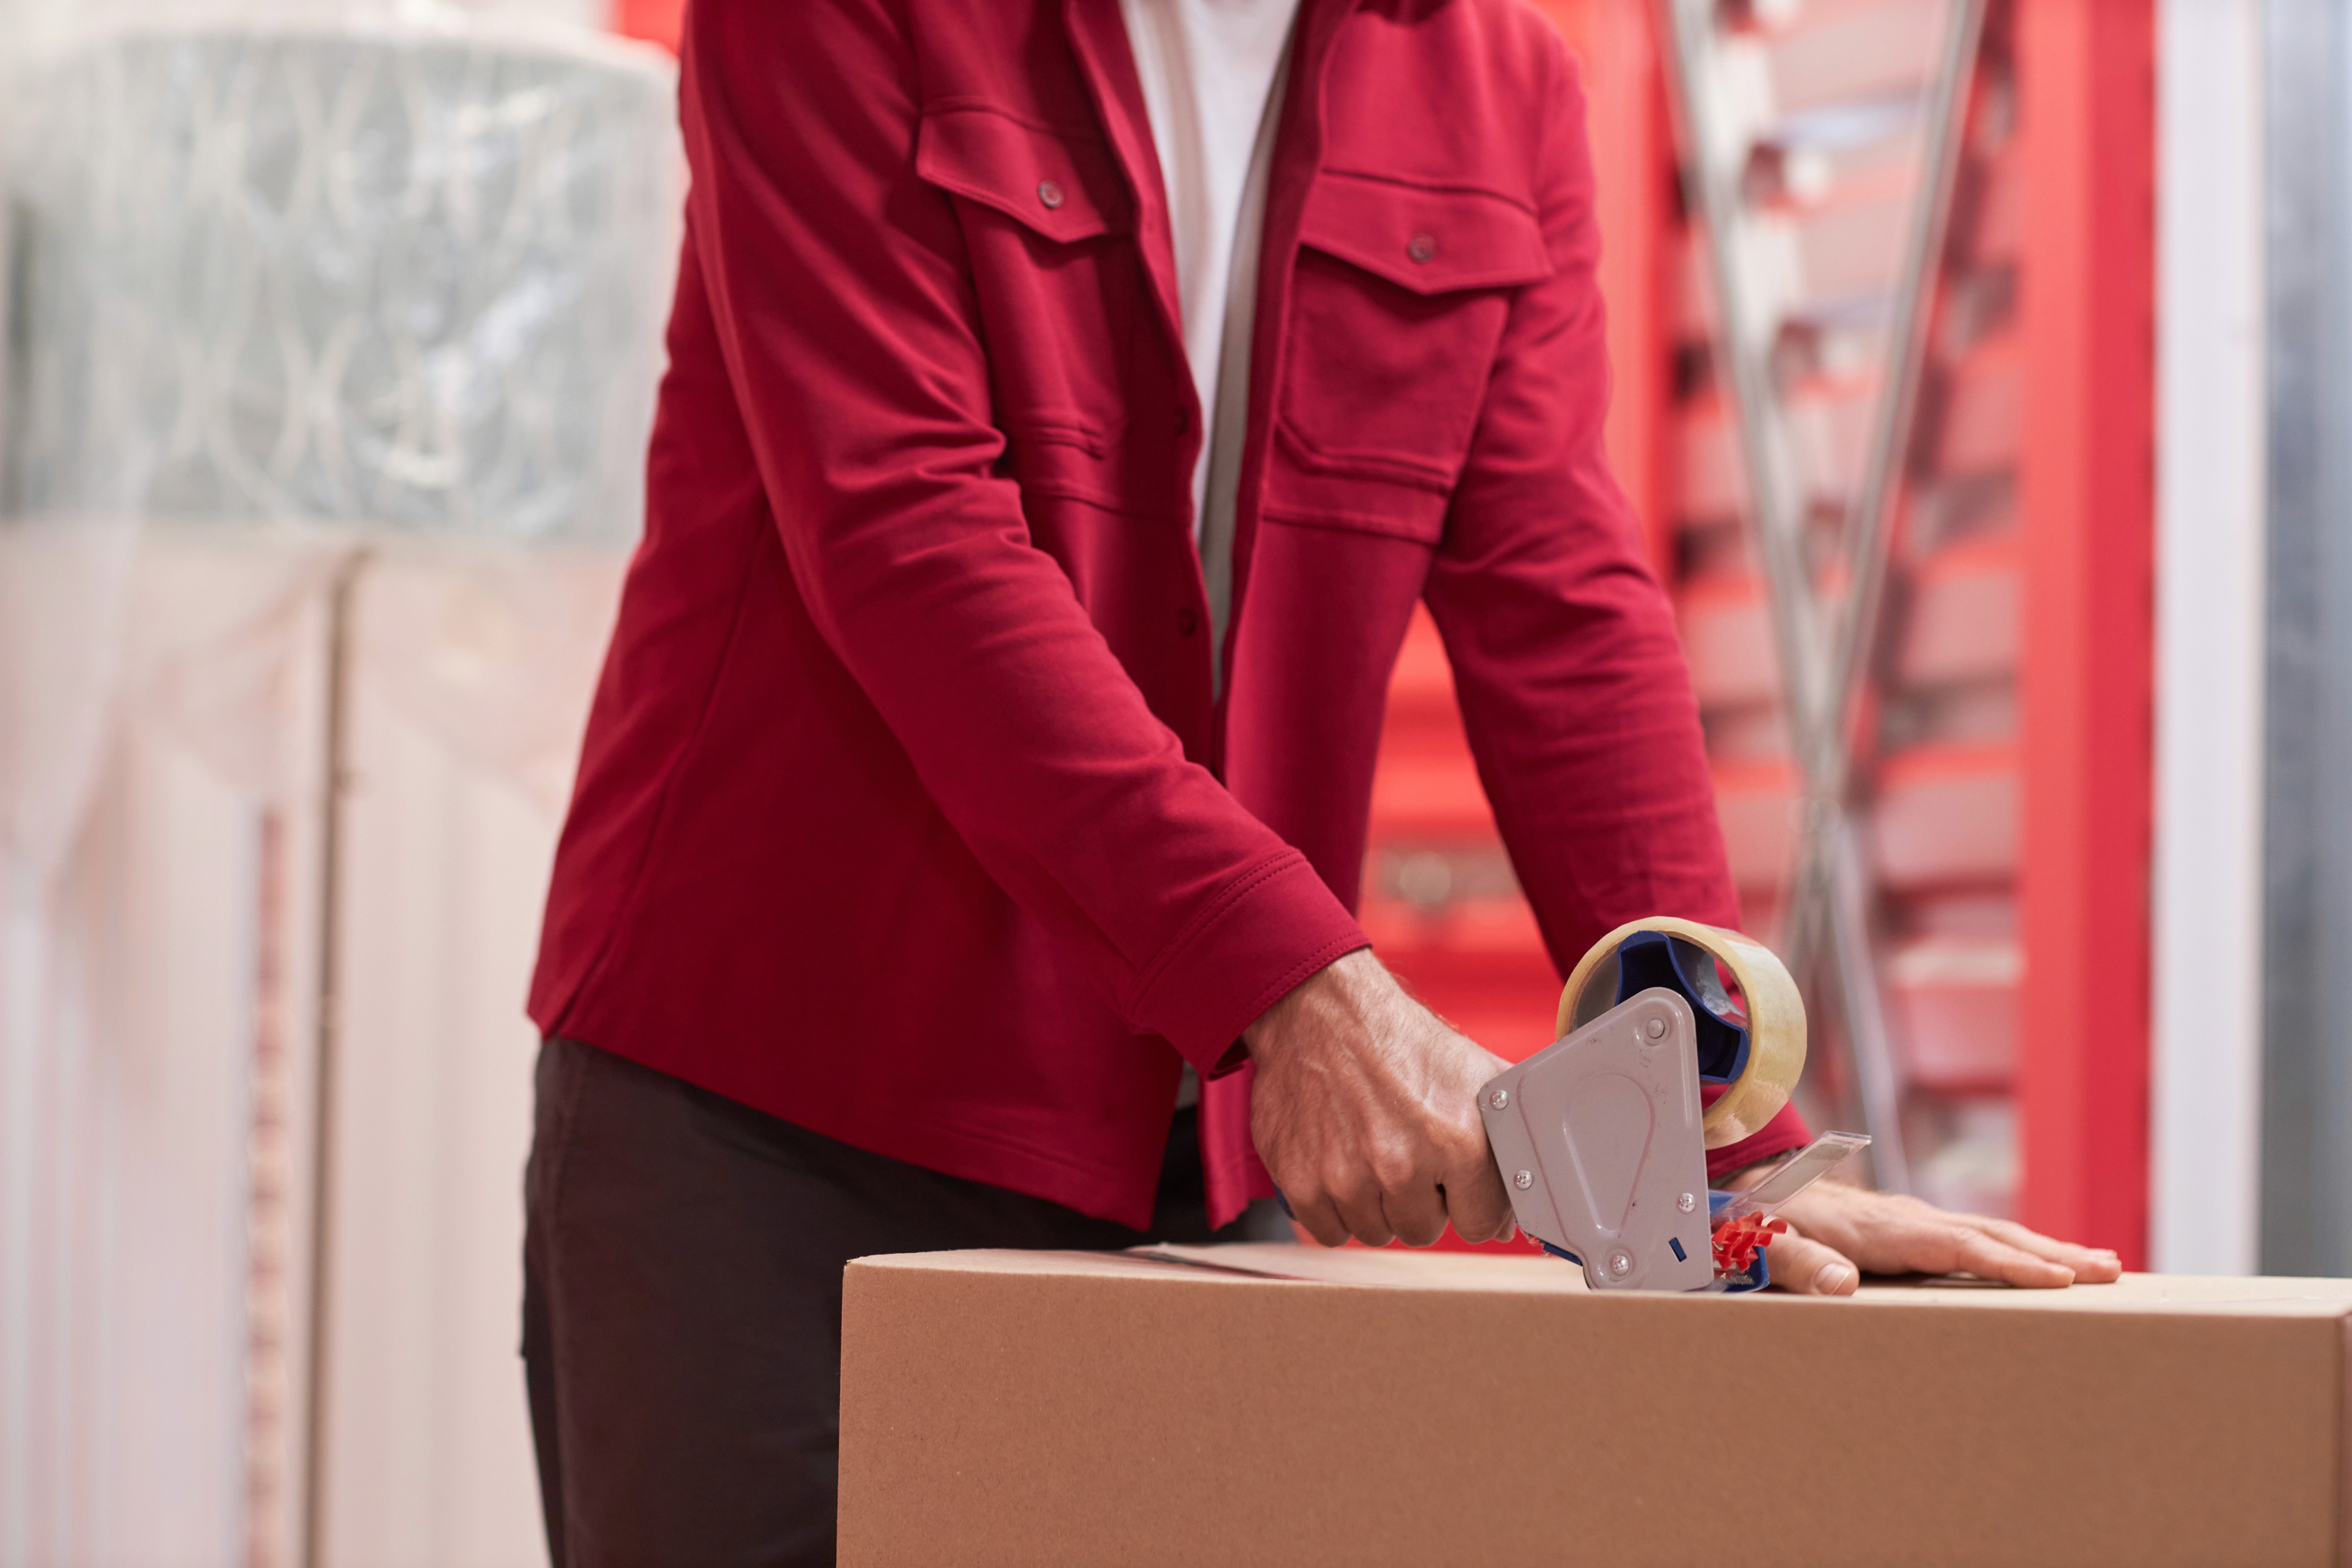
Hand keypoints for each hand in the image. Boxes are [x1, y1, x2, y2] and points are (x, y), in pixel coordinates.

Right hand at [1245, 949, 1515, 1248]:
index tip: (1450, 1177)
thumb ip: (1505, 1148)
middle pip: (1422, 1231)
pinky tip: (1336, 1161)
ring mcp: (1346, 1177)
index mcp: (1458, 1141)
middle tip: (1404, 1153)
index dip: (1466, 1201)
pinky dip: (1331, 1207)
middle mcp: (1402, 1165)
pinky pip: (1327, 1230)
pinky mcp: (1300, 1181)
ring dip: (1374, 1204)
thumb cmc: (1400, 1043)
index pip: (1479, 1225)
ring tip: (1368, 1151)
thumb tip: (1510, 1223)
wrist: (1322, 1013)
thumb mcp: (1474, 1077)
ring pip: (1374, 1232)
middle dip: (1418, 1200)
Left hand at [1749, 1176, 2124, 1294]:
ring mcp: (1916, 1221)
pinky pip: (1978, 1240)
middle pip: (1989, 1234)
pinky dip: (2020, 1250)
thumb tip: (1840, 1283)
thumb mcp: (1767, 1241)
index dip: (2005, 1262)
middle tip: (2109, 1270)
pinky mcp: (1917, 1229)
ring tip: (2104, 1266)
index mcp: (1880, 1228)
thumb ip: (1798, 1261)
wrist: (1755, 1191)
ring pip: (1992, 1234)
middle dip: (2051, 1252)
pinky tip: (2049, 1264)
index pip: (1955, 1245)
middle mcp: (1908, 1219)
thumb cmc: (1762, 1222)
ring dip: (2047, 1249)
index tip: (2055, 1278)